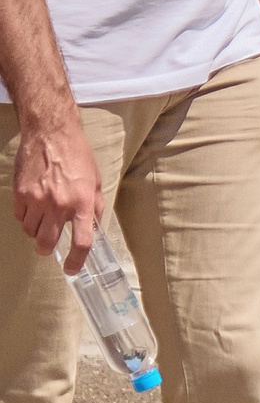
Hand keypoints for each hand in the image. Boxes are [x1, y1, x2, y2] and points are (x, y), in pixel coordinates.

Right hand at [15, 112, 102, 271]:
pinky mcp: (20, 194)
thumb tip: (92, 225)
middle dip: (48, 249)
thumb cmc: (76, 154)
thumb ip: (93, 205)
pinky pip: (20, 217)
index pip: (81, 241)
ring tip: (44, 221)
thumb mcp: (95, 180)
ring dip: (37, 232)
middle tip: (50, 246)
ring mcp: (36, 200)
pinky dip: (26, 218)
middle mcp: (58, 204)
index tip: (72, 268)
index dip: (77, 260)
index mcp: (81, 202)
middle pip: (47, 243)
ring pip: (30, 232)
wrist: (50, 134)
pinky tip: (34, 208)